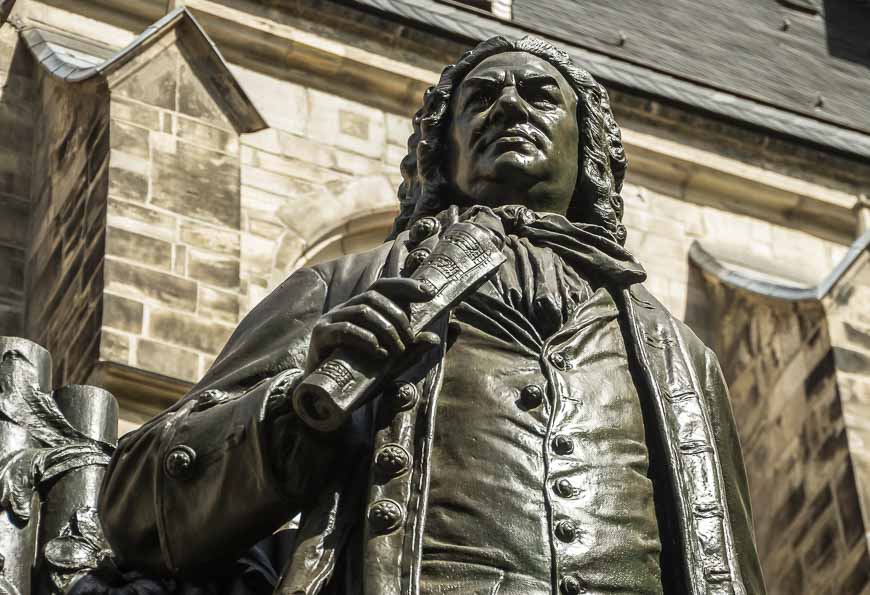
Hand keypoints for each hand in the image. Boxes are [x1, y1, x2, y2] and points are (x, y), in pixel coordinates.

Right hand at [306, 277, 438, 372]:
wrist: (325, 398)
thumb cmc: (359, 376)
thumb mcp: (391, 364)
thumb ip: (411, 351)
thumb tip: (434, 339)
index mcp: (361, 310)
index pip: (383, 287)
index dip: (405, 285)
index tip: (429, 293)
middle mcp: (345, 310)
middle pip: (374, 296)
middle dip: (397, 317)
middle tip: (409, 340)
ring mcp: (330, 321)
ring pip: (362, 311)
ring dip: (386, 329)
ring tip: (396, 351)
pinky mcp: (320, 337)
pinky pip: (344, 330)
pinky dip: (366, 339)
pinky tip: (379, 353)